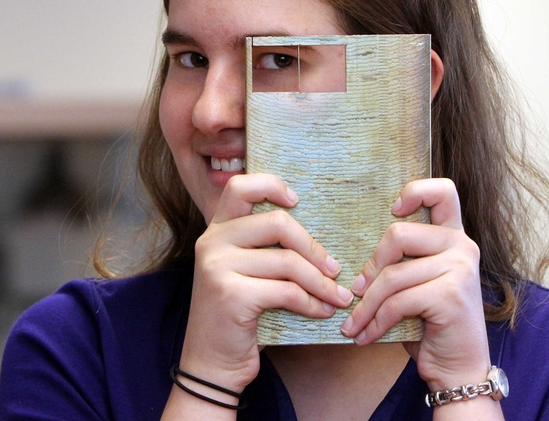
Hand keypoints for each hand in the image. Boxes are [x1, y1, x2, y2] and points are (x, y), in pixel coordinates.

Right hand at [178, 174, 353, 392]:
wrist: (211, 364)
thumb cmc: (237, 316)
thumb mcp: (243, 272)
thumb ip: (262, 246)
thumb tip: (315, 233)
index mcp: (216, 230)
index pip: (240, 186)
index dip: (272, 185)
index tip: (297, 201)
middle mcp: (212, 242)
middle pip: (277, 222)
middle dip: (313, 247)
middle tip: (335, 268)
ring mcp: (218, 267)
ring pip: (288, 261)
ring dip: (321, 282)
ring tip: (338, 296)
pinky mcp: (231, 295)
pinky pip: (287, 291)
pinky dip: (312, 302)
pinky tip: (322, 311)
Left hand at [339, 178, 490, 390]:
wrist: (457, 369)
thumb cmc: (429, 325)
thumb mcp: (416, 283)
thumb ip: (402, 259)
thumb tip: (355, 255)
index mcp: (454, 236)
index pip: (442, 191)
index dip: (415, 191)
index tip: (393, 210)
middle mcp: (462, 246)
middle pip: (398, 235)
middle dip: (370, 268)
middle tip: (356, 292)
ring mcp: (460, 269)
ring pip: (392, 275)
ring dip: (365, 305)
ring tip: (352, 324)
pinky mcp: (450, 295)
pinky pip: (396, 302)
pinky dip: (375, 322)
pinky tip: (365, 335)